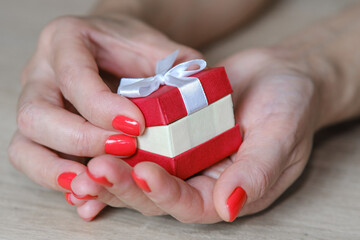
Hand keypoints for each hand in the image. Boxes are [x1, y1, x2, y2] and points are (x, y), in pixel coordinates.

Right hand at [7, 14, 201, 218]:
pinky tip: (87, 194)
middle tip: (122, 151)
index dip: (103, 107)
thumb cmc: (130, 46)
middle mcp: (40, 73)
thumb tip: (198, 97)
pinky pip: (34, 161)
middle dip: (80, 140)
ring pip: (24, 146)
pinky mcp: (40, 132)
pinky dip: (57, 181)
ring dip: (57, 172)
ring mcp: (35, 104)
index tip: (138, 126)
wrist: (109, 48)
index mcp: (66, 40)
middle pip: (36, 115)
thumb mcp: (155, 45)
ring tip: (93, 185)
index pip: (74, 77)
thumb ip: (177, 66)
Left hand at [72, 48, 319, 222]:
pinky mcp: (170, 131)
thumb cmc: (290, 106)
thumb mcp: (282, 137)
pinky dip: (118, 141)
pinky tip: (93, 137)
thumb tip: (229, 208)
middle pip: (156, 194)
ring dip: (113, 168)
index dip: (166, 194)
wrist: (280, 75)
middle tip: (96, 169)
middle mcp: (199, 178)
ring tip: (85, 161)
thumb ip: (257, 173)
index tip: (143, 173)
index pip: (191, 205)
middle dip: (125, 185)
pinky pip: (142, 141)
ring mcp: (182, 154)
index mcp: (226, 190)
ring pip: (141, 170)